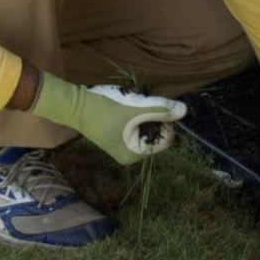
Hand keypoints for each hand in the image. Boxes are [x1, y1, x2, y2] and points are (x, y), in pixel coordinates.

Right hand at [28, 72, 186, 164]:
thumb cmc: (106, 108)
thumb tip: (184, 110)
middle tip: (139, 104)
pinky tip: (124, 107)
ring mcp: (122, 148)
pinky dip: (135, 116)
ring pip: (146, 128)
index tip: (151, 106)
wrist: (75, 104)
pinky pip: (136, 127)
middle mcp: (130, 156)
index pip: (165, 139)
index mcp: (135, 154)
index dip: (164, 120)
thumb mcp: (137, 107)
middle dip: (153, 117)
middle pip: (156, 134)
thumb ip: (162, 109)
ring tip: (130, 105)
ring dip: (144, 114)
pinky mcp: (117, 138)